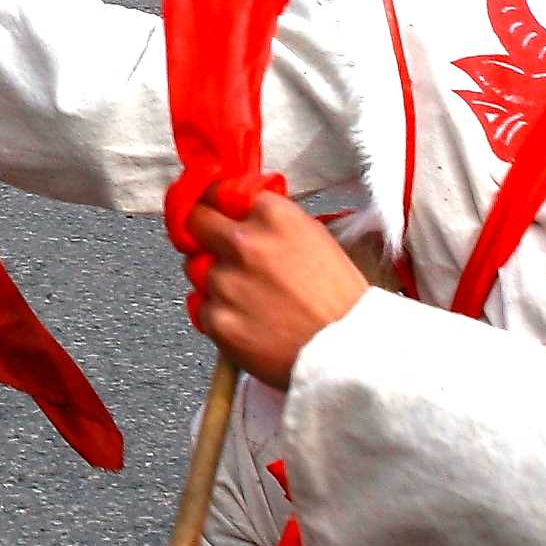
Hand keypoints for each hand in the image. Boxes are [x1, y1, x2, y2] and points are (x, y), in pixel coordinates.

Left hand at [184, 192, 369, 391]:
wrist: (350, 355)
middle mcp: (246, 243)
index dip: (215, 202)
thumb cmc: (341, 303)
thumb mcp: (316, 240)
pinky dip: (219, 314)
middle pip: (194, 221)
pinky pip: (202, 307)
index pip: (218, 191)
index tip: (212, 209)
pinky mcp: (217, 319)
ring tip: (250, 298)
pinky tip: (249, 322)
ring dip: (214, 278)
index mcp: (275, 217)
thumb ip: (272, 222)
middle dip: (201, 232)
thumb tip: (238, 211)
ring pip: (196, 268)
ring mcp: (227, 282)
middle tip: (213, 246)